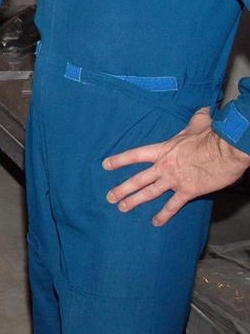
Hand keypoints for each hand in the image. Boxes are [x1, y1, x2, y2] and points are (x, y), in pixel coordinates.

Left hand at [103, 108, 249, 225]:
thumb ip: (195, 119)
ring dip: (134, 201)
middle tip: (109, 197)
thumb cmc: (213, 135)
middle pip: (138, 179)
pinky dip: (164, 215)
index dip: (119, 160)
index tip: (106, 165)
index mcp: (163, 150)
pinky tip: (156, 222)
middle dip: (122, 189)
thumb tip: (203, 111)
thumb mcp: (200, 122)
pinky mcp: (188, 191)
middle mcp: (164, 166)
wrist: (228, 150)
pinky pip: (173, 206)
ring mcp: (174, 180)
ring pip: (149, 193)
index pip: (135, 155)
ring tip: (122, 208)